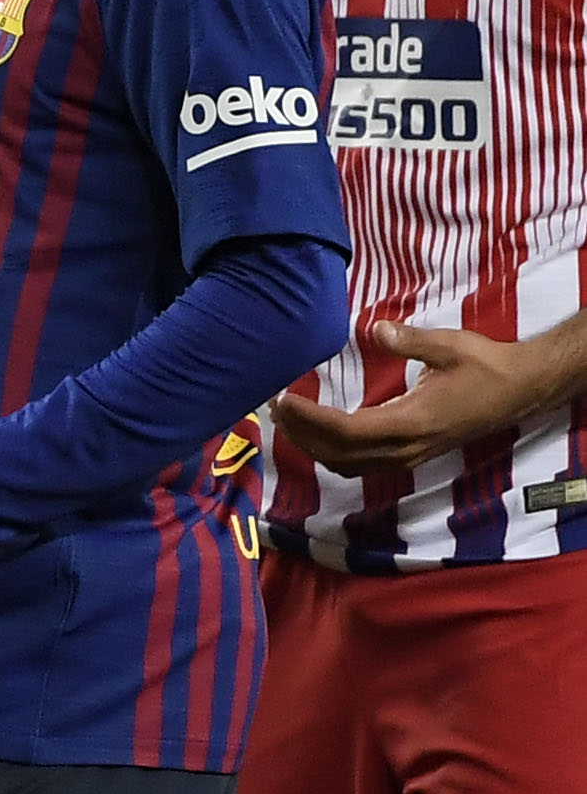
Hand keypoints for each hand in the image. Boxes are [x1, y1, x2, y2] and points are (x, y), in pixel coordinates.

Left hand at [274, 318, 570, 474]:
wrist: (520, 391)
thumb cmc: (485, 366)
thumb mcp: (450, 346)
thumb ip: (410, 340)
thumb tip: (375, 328)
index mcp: (412, 422)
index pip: (347, 430)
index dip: (310, 418)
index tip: (283, 399)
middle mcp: (407, 447)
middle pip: (339, 452)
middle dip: (301, 433)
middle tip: (273, 406)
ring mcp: (410, 455)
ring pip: (348, 464)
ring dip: (313, 446)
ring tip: (287, 419)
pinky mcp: (412, 454)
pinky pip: (362, 464)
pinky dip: (332, 453)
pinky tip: (317, 434)